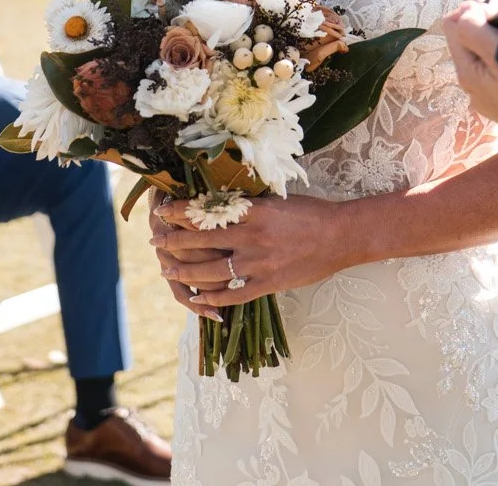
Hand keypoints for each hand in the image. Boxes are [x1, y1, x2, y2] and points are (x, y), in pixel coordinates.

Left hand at [150, 193, 357, 314]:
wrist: (341, 236)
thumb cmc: (311, 213)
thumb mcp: (276, 200)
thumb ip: (248, 204)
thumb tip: (218, 202)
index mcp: (253, 211)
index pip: (207, 211)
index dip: (181, 212)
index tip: (164, 211)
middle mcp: (251, 237)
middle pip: (201, 241)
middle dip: (174, 241)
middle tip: (156, 241)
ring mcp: (259, 263)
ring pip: (211, 271)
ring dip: (185, 272)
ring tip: (168, 270)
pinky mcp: (269, 284)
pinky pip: (233, 295)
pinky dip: (213, 298)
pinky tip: (197, 298)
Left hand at [441, 0, 497, 180]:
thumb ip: (475, 32)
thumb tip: (463, 10)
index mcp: (468, 72)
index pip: (454, 24)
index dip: (472, 6)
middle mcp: (473, 86)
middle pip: (466, 39)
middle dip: (482, 20)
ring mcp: (489, 97)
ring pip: (483, 54)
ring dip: (495, 38)